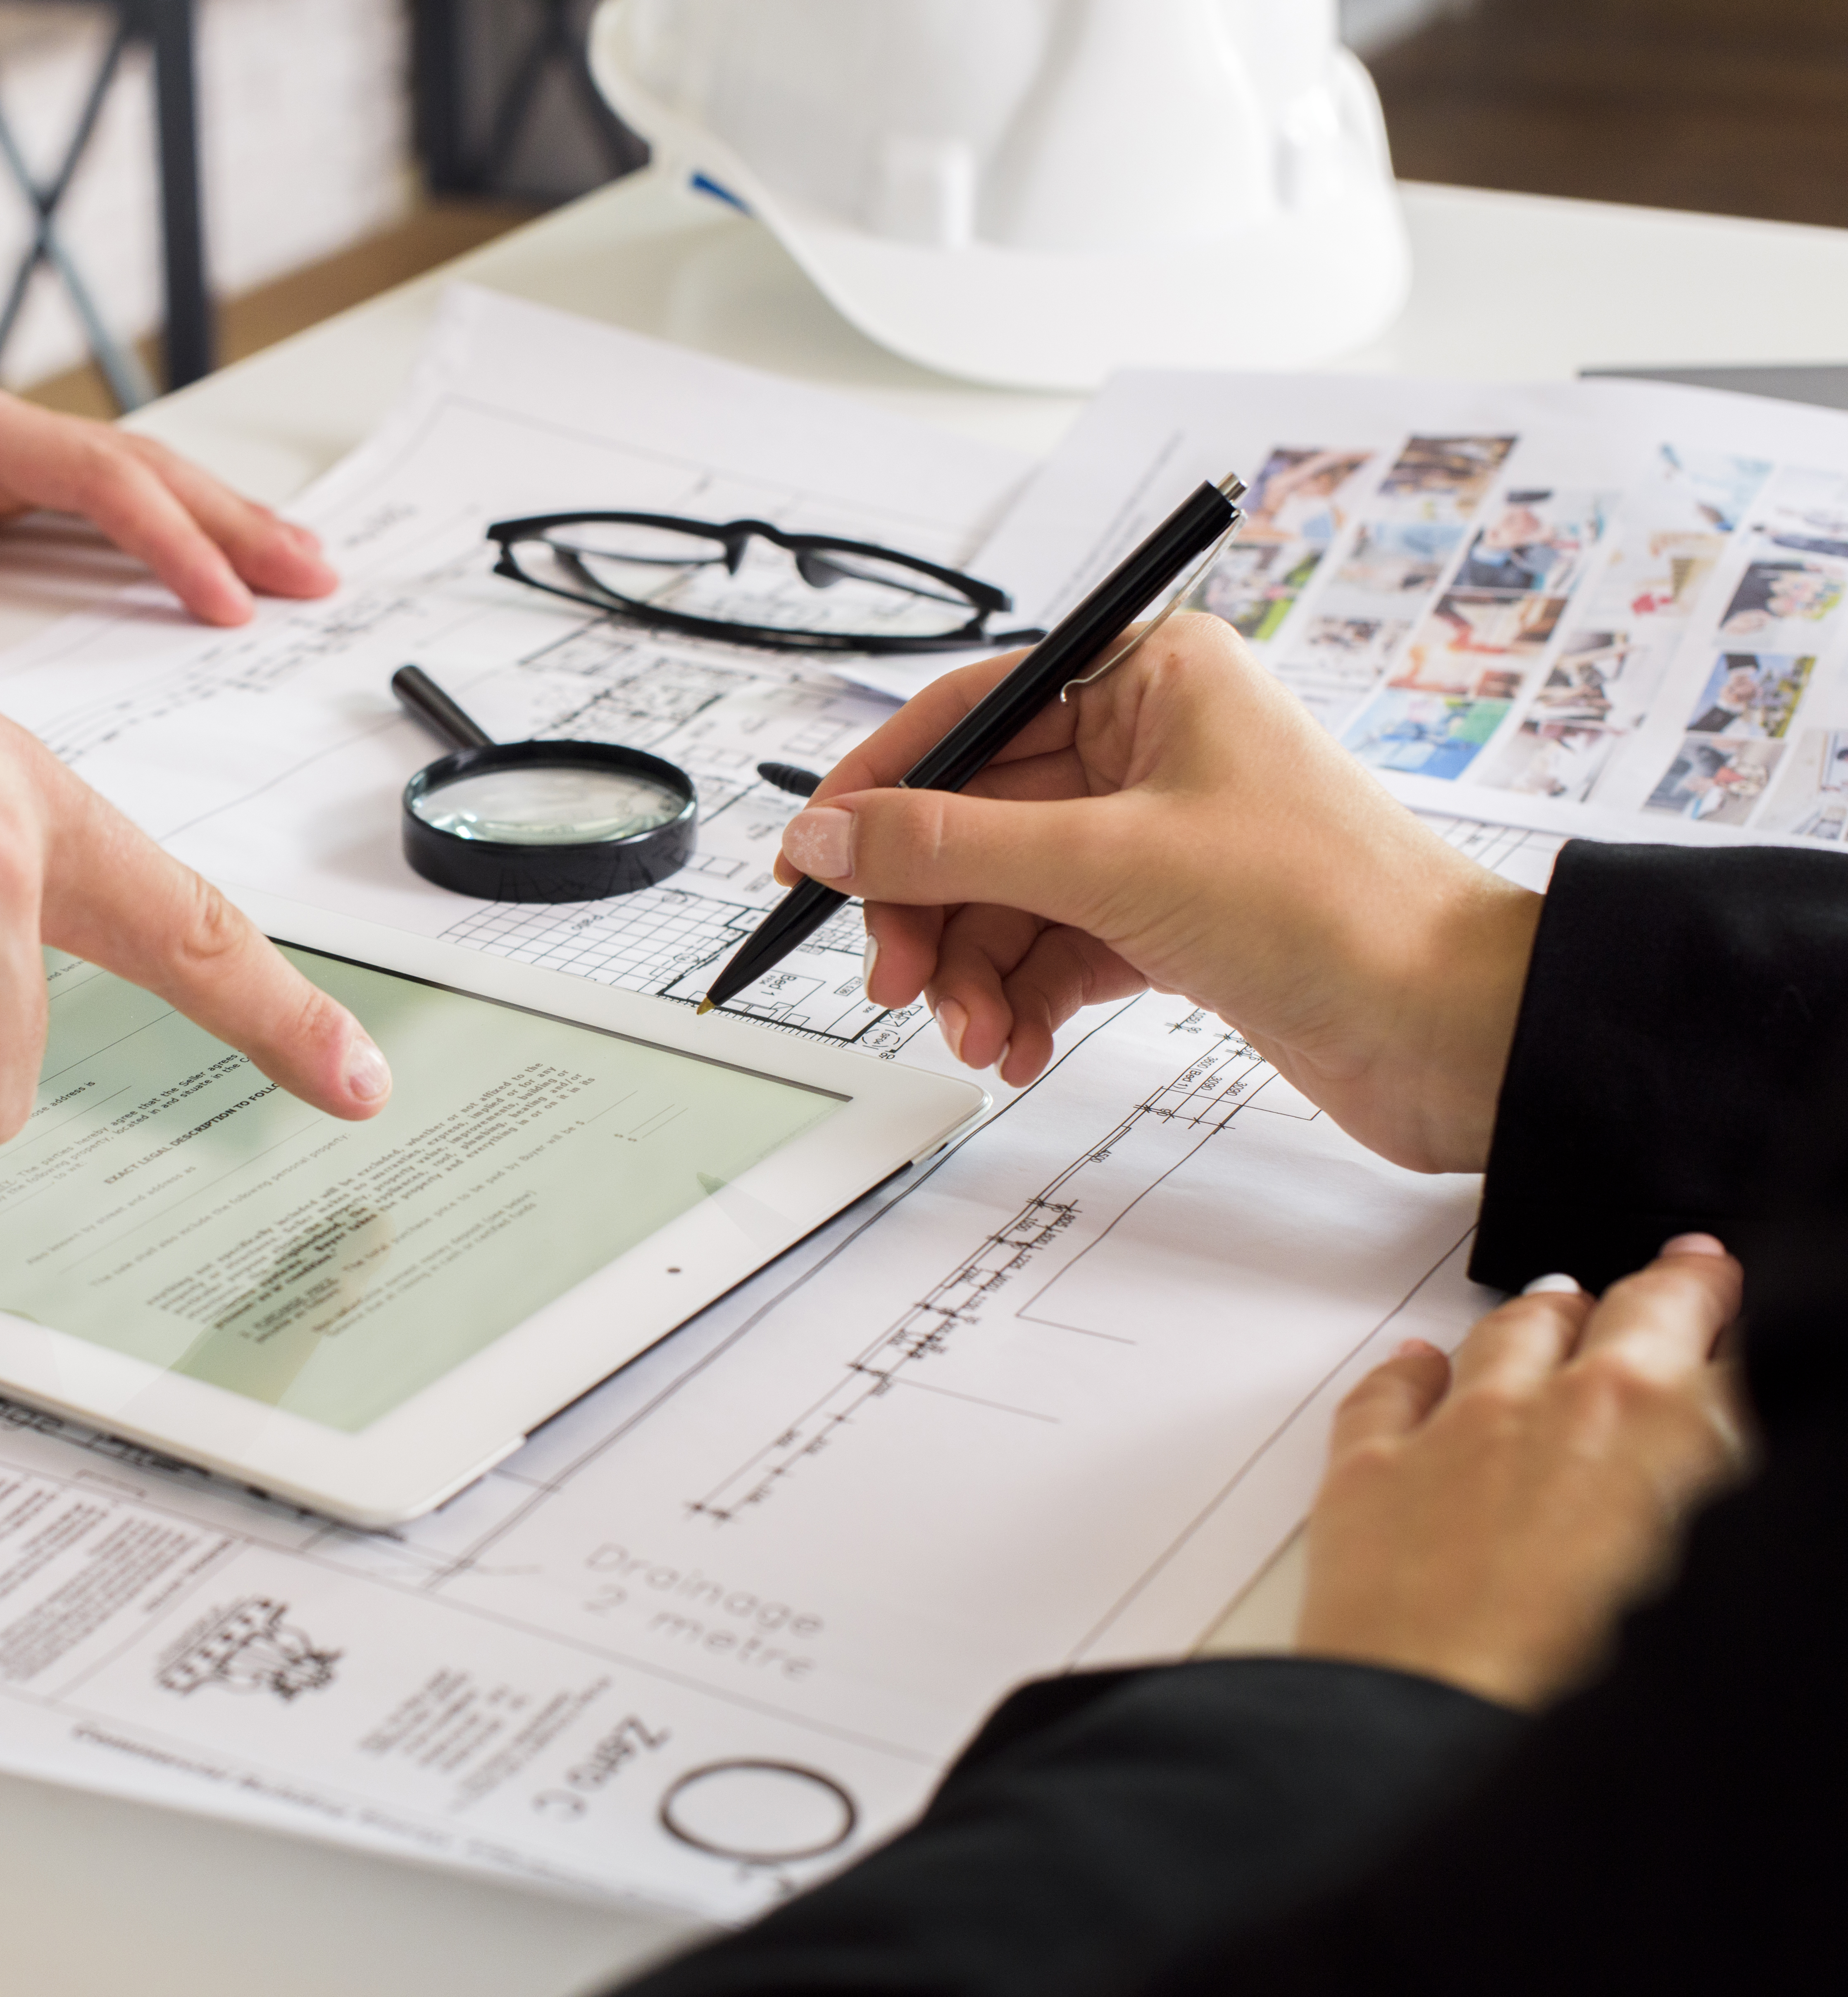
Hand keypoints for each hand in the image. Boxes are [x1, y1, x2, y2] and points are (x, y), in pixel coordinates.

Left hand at [0, 371, 336, 652]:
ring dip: (215, 531)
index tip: (223, 603)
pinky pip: (95, 525)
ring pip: (129, 492)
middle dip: (232, 521)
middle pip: (139, 470)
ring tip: (298, 574)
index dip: (168, 540)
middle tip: (314, 575)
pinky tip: (210, 585)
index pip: (92, 477)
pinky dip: (162, 550)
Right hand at [775, 613, 1540, 1170]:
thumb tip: (823, 836)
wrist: (1457, 1030)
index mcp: (1148, 676)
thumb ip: (947, 848)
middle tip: (895, 983)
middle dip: (928, 911)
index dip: (877, 793)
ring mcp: (1159, 834)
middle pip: (974, 820)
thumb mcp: (1109, 862)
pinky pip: (1054, 948)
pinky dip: (1025, 1001)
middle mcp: (1150, 743)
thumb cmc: (1333, 908)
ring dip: (974, 973)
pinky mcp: (1171, 917)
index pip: (965, 716)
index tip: (809, 867)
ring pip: (1006, 895)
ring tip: (979, 1038)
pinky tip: (1019, 1048)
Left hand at [1293, 1236, 1749, 1709]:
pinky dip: (1410, 1372)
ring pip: (1508, 1333)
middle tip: (1680, 1274)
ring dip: (1542, 1315)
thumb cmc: (1587, 1686)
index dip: (1727, 1312)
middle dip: (1659, 1289)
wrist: (1450, 1736)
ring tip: (1559, 1305)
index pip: (1715, 1339)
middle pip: (1623, 1312)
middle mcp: (1563, 1407)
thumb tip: (1700, 1461)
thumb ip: (1700, 1490)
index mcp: (1671, 1432)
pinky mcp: (1369, 1472)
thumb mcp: (1701, 1572)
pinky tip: (1419, 1366)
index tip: (1731, 1297)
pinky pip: (1388, 1392)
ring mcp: (1458, 1431)